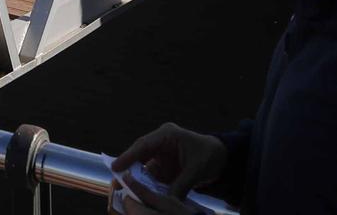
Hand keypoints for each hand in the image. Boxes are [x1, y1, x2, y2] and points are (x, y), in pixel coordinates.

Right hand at [111, 124, 225, 209]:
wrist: (220, 158)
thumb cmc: (210, 155)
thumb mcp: (196, 170)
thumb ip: (181, 185)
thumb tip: (168, 202)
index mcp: (167, 135)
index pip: (144, 145)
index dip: (128, 156)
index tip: (115, 167)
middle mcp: (160, 143)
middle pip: (138, 156)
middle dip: (127, 169)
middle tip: (116, 183)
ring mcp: (160, 155)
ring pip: (142, 168)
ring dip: (135, 180)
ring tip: (124, 192)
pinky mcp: (162, 167)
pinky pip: (150, 177)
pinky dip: (145, 186)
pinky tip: (139, 195)